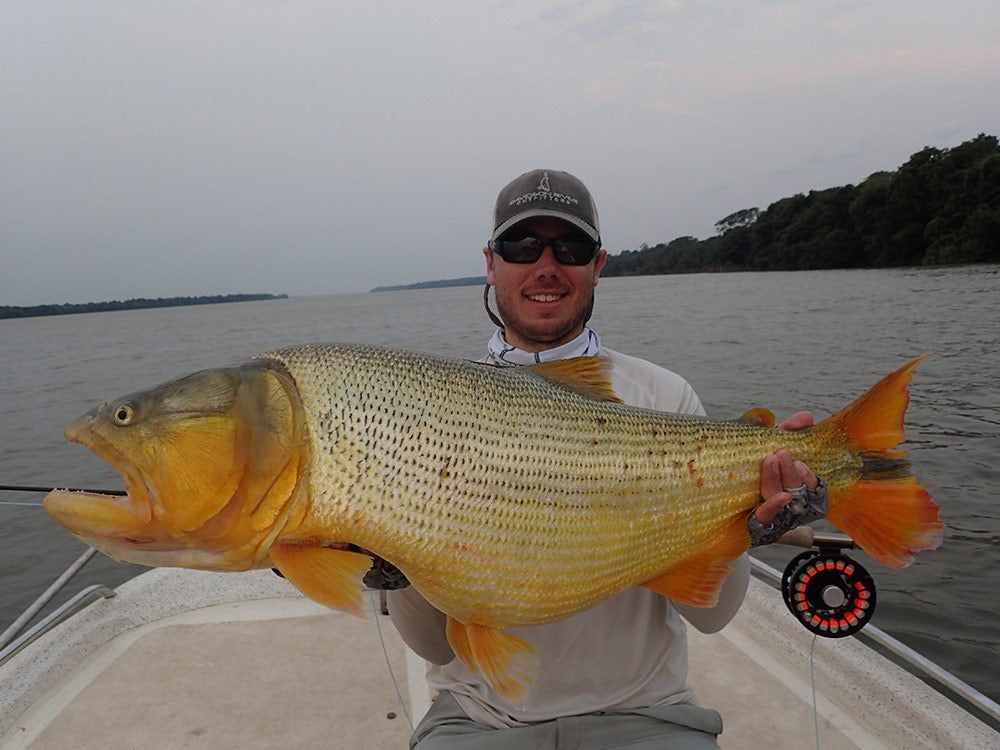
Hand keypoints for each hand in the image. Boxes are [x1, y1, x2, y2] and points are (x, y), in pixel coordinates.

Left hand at [748, 412, 827, 546]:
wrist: (714, 485)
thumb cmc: (749, 464)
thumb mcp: (765, 445)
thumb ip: (786, 431)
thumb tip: (806, 416)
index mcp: (796, 487)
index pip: (812, 483)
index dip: (811, 472)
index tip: (803, 459)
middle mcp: (790, 503)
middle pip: (799, 490)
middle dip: (791, 471)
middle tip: (781, 454)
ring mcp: (775, 513)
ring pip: (784, 498)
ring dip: (779, 479)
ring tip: (771, 460)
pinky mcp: (757, 521)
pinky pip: (767, 516)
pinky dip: (775, 506)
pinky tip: (782, 496)